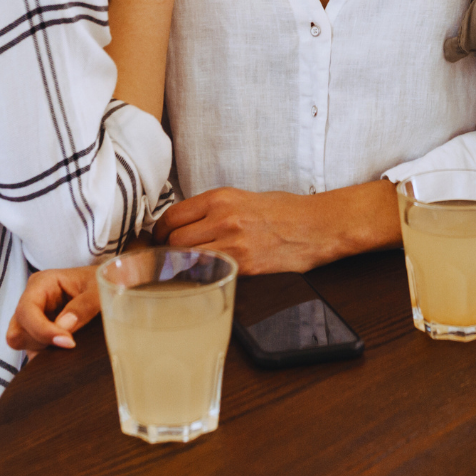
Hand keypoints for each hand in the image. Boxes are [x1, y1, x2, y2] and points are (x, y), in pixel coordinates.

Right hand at [7, 265, 99, 355]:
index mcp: (42, 284)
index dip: (42, 330)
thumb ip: (84, 305)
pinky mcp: (41, 334)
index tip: (68, 342)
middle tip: (69, 343)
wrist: (112, 285)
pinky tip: (67, 353)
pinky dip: (48, 356)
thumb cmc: (104, 280)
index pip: (27, 311)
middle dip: (40, 342)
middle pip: (17, 331)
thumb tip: (64, 326)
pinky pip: (34, 351)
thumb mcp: (99, 289)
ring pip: (22, 344)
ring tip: (71, 346)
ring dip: (44, 351)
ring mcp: (35, 319)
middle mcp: (33, 301)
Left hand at [154, 186, 368, 274]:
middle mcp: (223, 218)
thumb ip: (213, 209)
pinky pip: (209, 273)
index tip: (160, 239)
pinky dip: (200, 276)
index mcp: (221, 198)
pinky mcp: (244, 266)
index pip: (173, 215)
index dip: (161, 231)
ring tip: (182, 269)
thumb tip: (185, 224)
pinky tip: (203, 277)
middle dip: (167, 251)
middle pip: (174, 240)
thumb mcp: (243, 198)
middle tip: (167, 258)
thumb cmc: (284, 211)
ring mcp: (233, 244)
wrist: (316, 226)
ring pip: (187, 259)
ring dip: (181, 266)